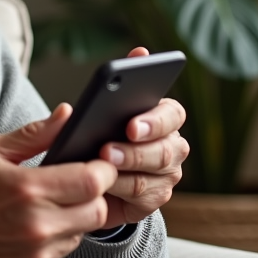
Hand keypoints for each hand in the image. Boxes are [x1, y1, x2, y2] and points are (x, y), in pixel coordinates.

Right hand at [0, 104, 117, 257]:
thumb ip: (35, 133)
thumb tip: (67, 114)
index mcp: (27, 188)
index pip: (92, 181)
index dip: (102, 170)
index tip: (97, 164)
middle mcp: (36, 224)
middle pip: (98, 210)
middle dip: (94, 194)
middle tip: (77, 184)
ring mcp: (37, 251)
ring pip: (83, 232)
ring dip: (77, 216)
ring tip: (51, 204)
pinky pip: (65, 250)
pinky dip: (59, 236)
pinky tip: (36, 224)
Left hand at [97, 47, 189, 228]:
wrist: (85, 177)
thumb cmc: (92, 136)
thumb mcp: (93, 111)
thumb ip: (110, 89)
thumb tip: (131, 58)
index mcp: (161, 117)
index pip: (171, 113)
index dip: (154, 120)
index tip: (131, 124)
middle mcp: (171, 145)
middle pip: (167, 147)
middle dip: (137, 148)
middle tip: (107, 147)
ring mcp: (166, 174)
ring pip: (154, 172)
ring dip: (125, 166)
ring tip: (101, 161)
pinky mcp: (154, 199)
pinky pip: (141, 194)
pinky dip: (119, 188)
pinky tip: (102, 183)